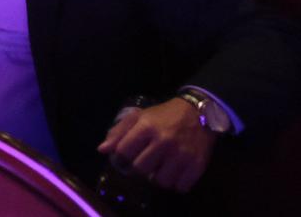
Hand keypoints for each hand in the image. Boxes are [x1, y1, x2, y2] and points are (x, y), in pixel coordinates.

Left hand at [97, 97, 215, 191]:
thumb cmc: (164, 115)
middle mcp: (163, 141)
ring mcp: (181, 154)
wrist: (198, 113)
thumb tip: (102, 150)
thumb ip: (119, 132)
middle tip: (144, 163)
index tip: (125, 158)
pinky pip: (180, 187)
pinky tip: (174, 173)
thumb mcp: (139, 117)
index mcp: (146, 127)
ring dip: (158, 178)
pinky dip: (176, 184)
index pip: (123, 152)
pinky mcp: (197, 165)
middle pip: (140, 169)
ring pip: (161, 181)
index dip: (120, 157)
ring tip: (160, 168)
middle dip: (139, 168)